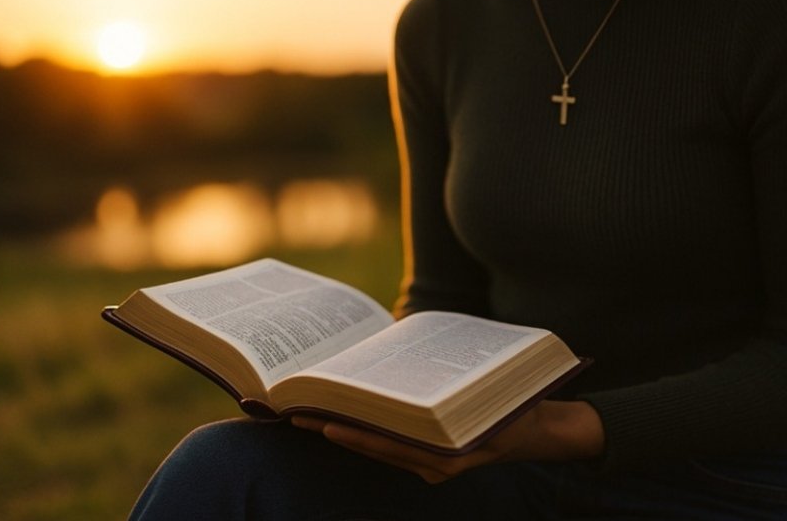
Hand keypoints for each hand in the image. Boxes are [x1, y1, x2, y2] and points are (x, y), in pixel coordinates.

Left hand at [292, 400, 603, 483]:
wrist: (544, 431)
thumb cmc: (521, 410)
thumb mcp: (496, 401)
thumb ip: (462, 397)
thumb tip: (420, 378)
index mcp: (448, 456)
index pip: (390, 446)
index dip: (356, 435)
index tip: (324, 421)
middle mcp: (433, 465)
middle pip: (375, 445)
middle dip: (337, 429)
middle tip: (299, 413)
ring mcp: (430, 462)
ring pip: (379, 445)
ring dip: (348, 428)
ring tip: (313, 410)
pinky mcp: (430, 454)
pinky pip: (393, 443)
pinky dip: (370, 429)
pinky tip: (351, 410)